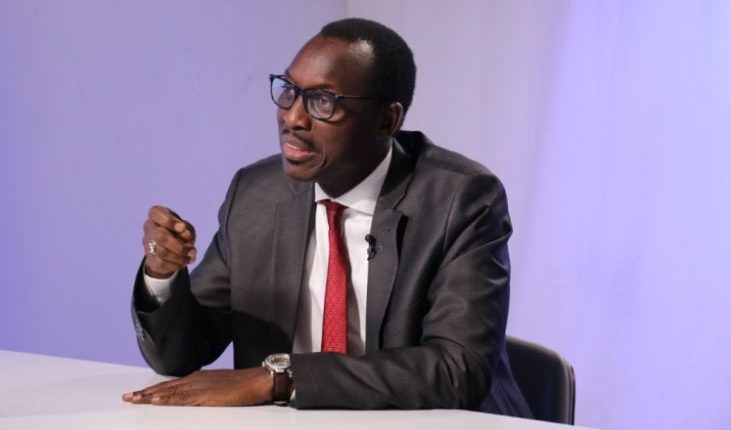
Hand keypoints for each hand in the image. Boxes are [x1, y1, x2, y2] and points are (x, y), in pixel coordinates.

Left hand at [122, 368, 272, 405]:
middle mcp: (195, 380)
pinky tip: (156, 402)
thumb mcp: (219, 387)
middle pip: (165, 388)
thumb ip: (204, 391)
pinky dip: (167, 400)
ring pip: (169, 392)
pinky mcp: (205, 395)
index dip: (153, 390)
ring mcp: (199, 387)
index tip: (138, 394)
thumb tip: (193, 398)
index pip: (170, 385)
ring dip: (150, 396)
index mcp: (198, 378)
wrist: (257, 381)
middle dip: (145, 393)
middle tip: (127, 397)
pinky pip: (182, 399)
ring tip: (134, 400)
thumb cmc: (243, 385)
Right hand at [143, 205, 196, 277]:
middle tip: (191, 249)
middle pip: (160, 236)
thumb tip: (186, 237)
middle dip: (179, 245)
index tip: (182, 227)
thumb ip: (187, 230)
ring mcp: (147, 244)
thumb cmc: (180, 233)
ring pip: (162, 252)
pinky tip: (185, 261)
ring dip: (181, 256)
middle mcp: (149, 228)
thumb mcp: (187, 228)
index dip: (169, 221)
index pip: (155, 213)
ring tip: (191, 255)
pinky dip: (177, 264)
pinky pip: (162, 264)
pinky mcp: (150, 260)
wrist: (171, 250)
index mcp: (156, 215)